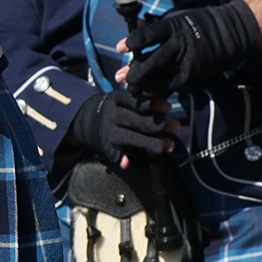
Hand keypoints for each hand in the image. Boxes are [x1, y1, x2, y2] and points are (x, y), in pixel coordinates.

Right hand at [60, 86, 179, 167]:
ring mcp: (107, 132)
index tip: (168, 108)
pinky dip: (121, 158)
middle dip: (158, 125)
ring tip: (169, 146)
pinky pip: (114, 154)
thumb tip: (166, 108)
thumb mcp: (123, 99)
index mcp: (116, 99)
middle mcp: (111, 115)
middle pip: (136, 120)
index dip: (153, 103)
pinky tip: (127, 162)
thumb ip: (142, 101)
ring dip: (151, 143)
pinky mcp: (105, 147)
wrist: (85, 121)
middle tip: (176, 127)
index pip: (135, 100)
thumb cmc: (115, 109)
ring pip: (130, 138)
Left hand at [122, 0, 261, 97]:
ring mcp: (188, 61)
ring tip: (132, 88)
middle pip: (153, 61)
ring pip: (161, 77)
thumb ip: (155, 26)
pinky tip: (149, 92)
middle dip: (135, 72)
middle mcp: (180, 44)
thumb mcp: (177, 18)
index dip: (132, 42)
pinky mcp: (193, 75)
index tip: (121, 48)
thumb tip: (134, 25)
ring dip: (144, 85)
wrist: (230, 33)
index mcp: (174, 26)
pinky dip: (159, 90)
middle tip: (121, 78)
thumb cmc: (198, 23)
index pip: (148, 35)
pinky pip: (172, 86)